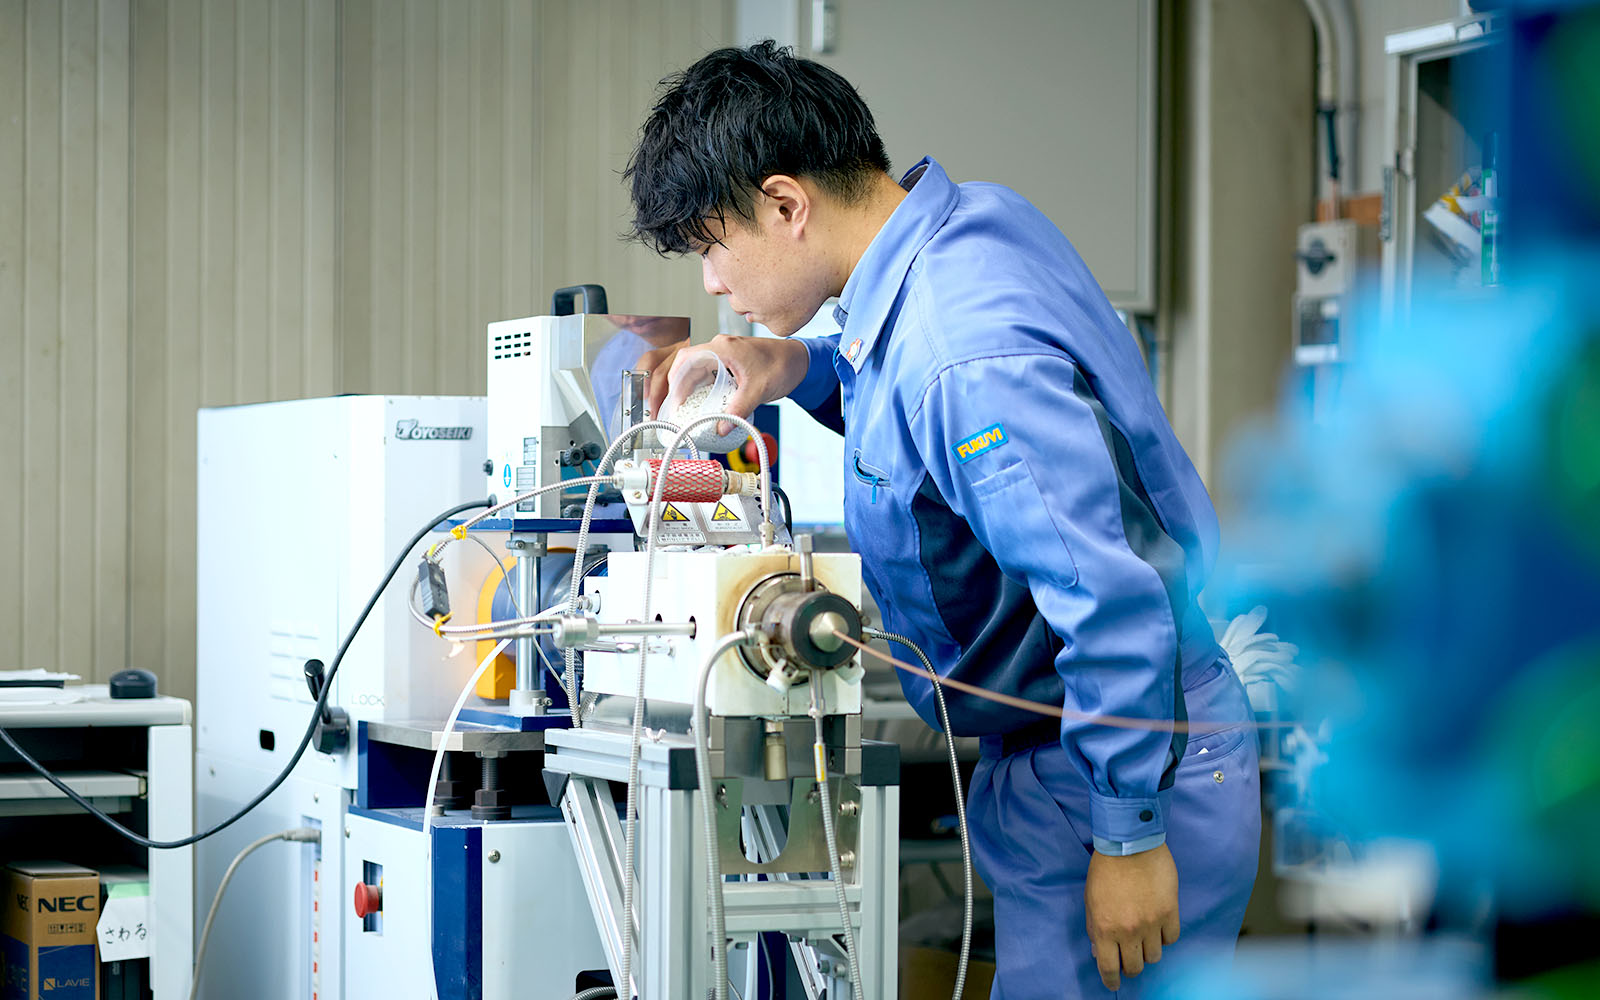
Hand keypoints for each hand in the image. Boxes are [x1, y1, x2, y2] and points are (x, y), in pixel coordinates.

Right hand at [643, 334, 810, 434]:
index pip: (686, 359)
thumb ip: (739, 409)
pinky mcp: (723, 364)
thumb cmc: (782, 365)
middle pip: (682, 364)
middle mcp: (717, 347)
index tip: (675, 402)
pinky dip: (693, 388)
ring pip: (689, 370)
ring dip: (680, 388)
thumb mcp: (759, 390)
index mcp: (722, 347)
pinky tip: (691, 405)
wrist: (798, 360)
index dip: (676, 382)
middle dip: (670, 386)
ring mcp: (719, 355)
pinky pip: (701, 374)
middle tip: (664, 409)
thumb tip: (720, 428)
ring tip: (674, 410)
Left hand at [1084, 845, 1179, 990]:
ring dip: (1148, 951)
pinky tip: (1158, 925)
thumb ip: (1093, 928)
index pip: (1109, 968)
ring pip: (1154, 957)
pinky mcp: (1170, 913)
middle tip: (1130, 956)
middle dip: (1131, 966)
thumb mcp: (1090, 899)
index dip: (1111, 981)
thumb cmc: (1106, 868)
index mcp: (1103, 928)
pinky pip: (1171, 939)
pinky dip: (1165, 936)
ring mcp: (1151, 924)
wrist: (1131, 843)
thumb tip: (1099, 952)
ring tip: (1144, 937)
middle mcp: (1127, 931)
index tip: (1113, 984)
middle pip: (1135, 967)